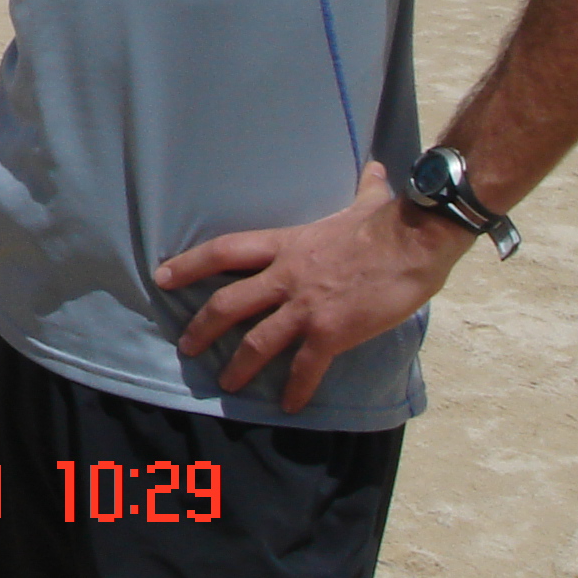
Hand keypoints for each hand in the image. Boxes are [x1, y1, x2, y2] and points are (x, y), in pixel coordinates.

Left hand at [157, 162, 468, 412]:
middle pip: (229, 302)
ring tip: (226, 385)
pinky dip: (296, 389)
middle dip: (203, 326)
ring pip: (258, 341)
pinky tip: (290, 407)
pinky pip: (306, 367)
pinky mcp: (332, 332)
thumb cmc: (389, 222)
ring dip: (239, 365)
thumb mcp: (365, 202)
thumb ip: (362, 190)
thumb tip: (375, 170)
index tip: (163, 276)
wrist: (415, 242)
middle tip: (186, 347)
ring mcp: (306, 306)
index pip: (223, 251)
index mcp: (286, 244)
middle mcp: (286, 276)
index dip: (189, 264)